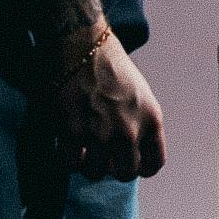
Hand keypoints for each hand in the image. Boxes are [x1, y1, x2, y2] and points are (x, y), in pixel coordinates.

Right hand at [50, 31, 166, 180]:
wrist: (82, 44)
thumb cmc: (110, 67)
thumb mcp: (140, 95)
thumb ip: (140, 125)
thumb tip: (129, 152)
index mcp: (152, 120)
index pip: (154, 164)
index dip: (138, 167)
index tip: (125, 161)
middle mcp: (130, 131)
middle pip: (125, 174)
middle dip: (111, 168)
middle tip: (99, 154)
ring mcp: (102, 134)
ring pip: (95, 173)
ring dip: (86, 163)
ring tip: (80, 146)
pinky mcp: (74, 132)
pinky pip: (70, 164)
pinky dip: (65, 157)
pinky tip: (64, 143)